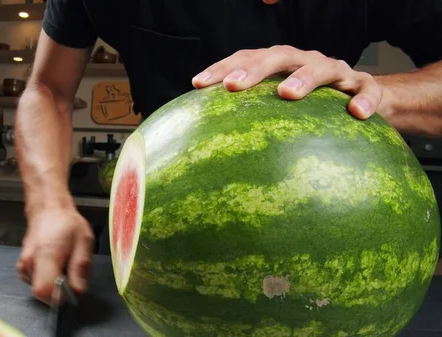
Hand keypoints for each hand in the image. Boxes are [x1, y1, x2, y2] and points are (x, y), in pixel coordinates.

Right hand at [16, 207, 94, 303]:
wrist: (48, 210)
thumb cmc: (67, 223)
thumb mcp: (84, 242)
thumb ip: (80, 267)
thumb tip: (77, 292)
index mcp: (45, 255)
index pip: (45, 291)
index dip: (61, 296)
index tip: (74, 286)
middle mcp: (29, 263)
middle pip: (44, 293)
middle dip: (62, 290)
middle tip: (72, 270)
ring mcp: (23, 267)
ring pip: (42, 289)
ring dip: (56, 283)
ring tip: (65, 263)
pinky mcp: (23, 269)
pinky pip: (38, 283)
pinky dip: (49, 279)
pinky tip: (55, 263)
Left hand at [192, 45, 382, 119]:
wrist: (361, 98)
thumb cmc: (310, 107)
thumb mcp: (279, 108)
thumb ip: (252, 115)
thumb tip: (209, 145)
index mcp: (280, 64)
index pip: (246, 58)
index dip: (221, 68)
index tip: (197, 84)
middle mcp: (305, 61)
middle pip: (278, 57)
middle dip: (253, 69)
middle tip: (232, 86)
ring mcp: (336, 71)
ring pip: (321, 68)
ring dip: (303, 78)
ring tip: (286, 93)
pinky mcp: (365, 86)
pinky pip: (367, 90)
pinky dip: (363, 99)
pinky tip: (355, 113)